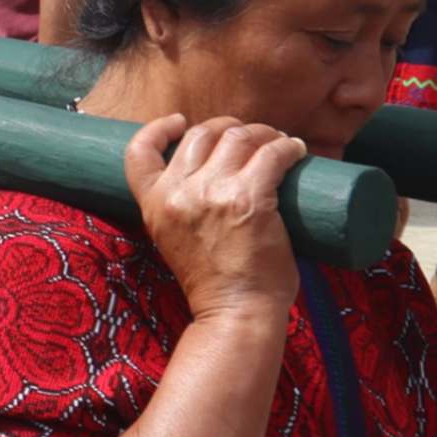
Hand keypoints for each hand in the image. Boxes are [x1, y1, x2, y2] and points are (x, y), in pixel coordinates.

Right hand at [125, 113, 307, 328]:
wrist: (235, 314)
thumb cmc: (212, 283)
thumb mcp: (172, 239)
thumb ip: (178, 208)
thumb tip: (206, 178)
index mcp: (153, 203)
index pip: (138, 151)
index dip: (158, 129)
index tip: (179, 122)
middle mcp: (178, 192)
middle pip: (199, 134)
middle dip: (226, 128)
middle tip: (250, 137)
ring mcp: (213, 193)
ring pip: (237, 136)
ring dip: (261, 133)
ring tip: (279, 142)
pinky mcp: (250, 198)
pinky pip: (272, 155)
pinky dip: (287, 147)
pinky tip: (297, 150)